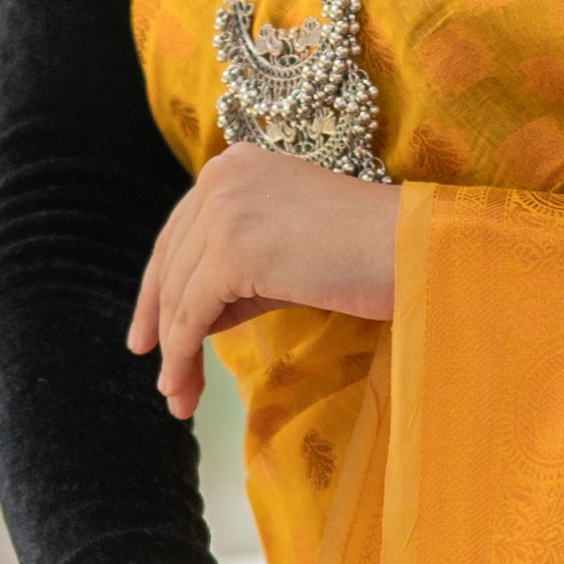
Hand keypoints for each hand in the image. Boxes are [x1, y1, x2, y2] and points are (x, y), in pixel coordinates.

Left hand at [131, 150, 399, 415]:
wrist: (413, 250)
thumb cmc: (370, 256)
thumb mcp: (287, 257)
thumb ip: (236, 276)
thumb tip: (190, 322)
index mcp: (233, 166)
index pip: (178, 233)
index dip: (159, 289)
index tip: (150, 336)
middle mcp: (220, 176)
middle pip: (171, 262)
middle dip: (163, 326)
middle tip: (164, 381)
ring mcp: (224, 208)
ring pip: (178, 293)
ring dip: (173, 352)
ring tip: (178, 397)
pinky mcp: (231, 249)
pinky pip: (191, 313)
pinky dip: (182, 355)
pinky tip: (184, 388)